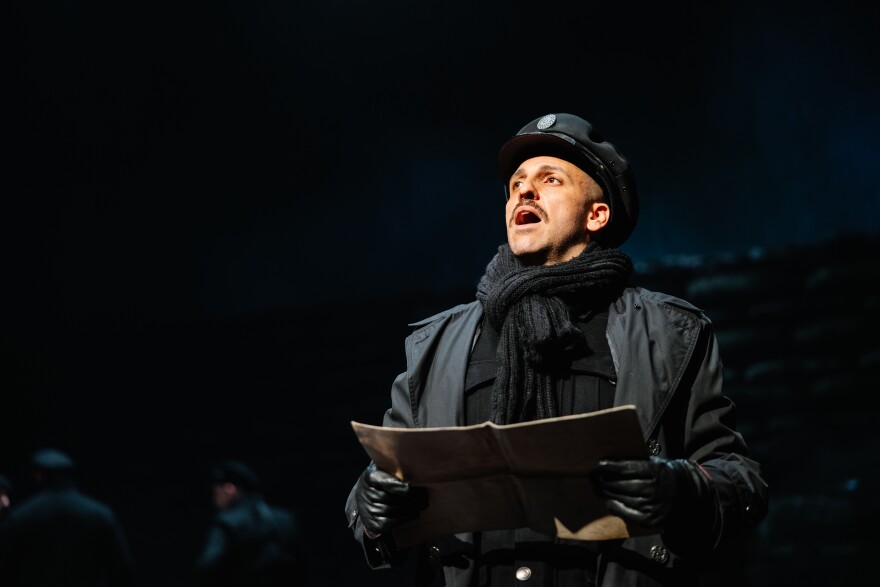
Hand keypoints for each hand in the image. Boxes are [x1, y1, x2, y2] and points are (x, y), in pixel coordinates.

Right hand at [354, 464, 427, 537]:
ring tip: (420, 507)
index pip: (391, 484)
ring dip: (409, 510)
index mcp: (371, 476)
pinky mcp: (371, 522)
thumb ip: (396, 468)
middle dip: (412, 501)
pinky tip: (412, 515)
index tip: (421, 491)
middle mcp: (366, 492)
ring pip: (392, 510)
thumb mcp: (384, 470)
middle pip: (393, 498)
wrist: (363, 497)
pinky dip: (403, 519)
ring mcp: (367, 509)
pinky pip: (388, 523)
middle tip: (424, 501)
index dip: (408, 489)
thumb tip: (418, 468)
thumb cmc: (381, 481)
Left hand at [592, 456, 706, 529]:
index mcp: (657, 471)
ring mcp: (654, 505)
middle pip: (623, 485)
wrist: (689, 493)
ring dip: (608, 493)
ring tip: (598, 488)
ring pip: (624, 499)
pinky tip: (609, 501)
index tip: (599, 465)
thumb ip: (638, 462)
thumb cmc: (666, 474)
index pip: (628, 468)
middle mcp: (656, 489)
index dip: (611, 467)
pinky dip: (616, 507)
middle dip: (606, 481)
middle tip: (594, 477)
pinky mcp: (652, 519)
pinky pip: (629, 514)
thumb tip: (612, 462)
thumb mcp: (657, 463)